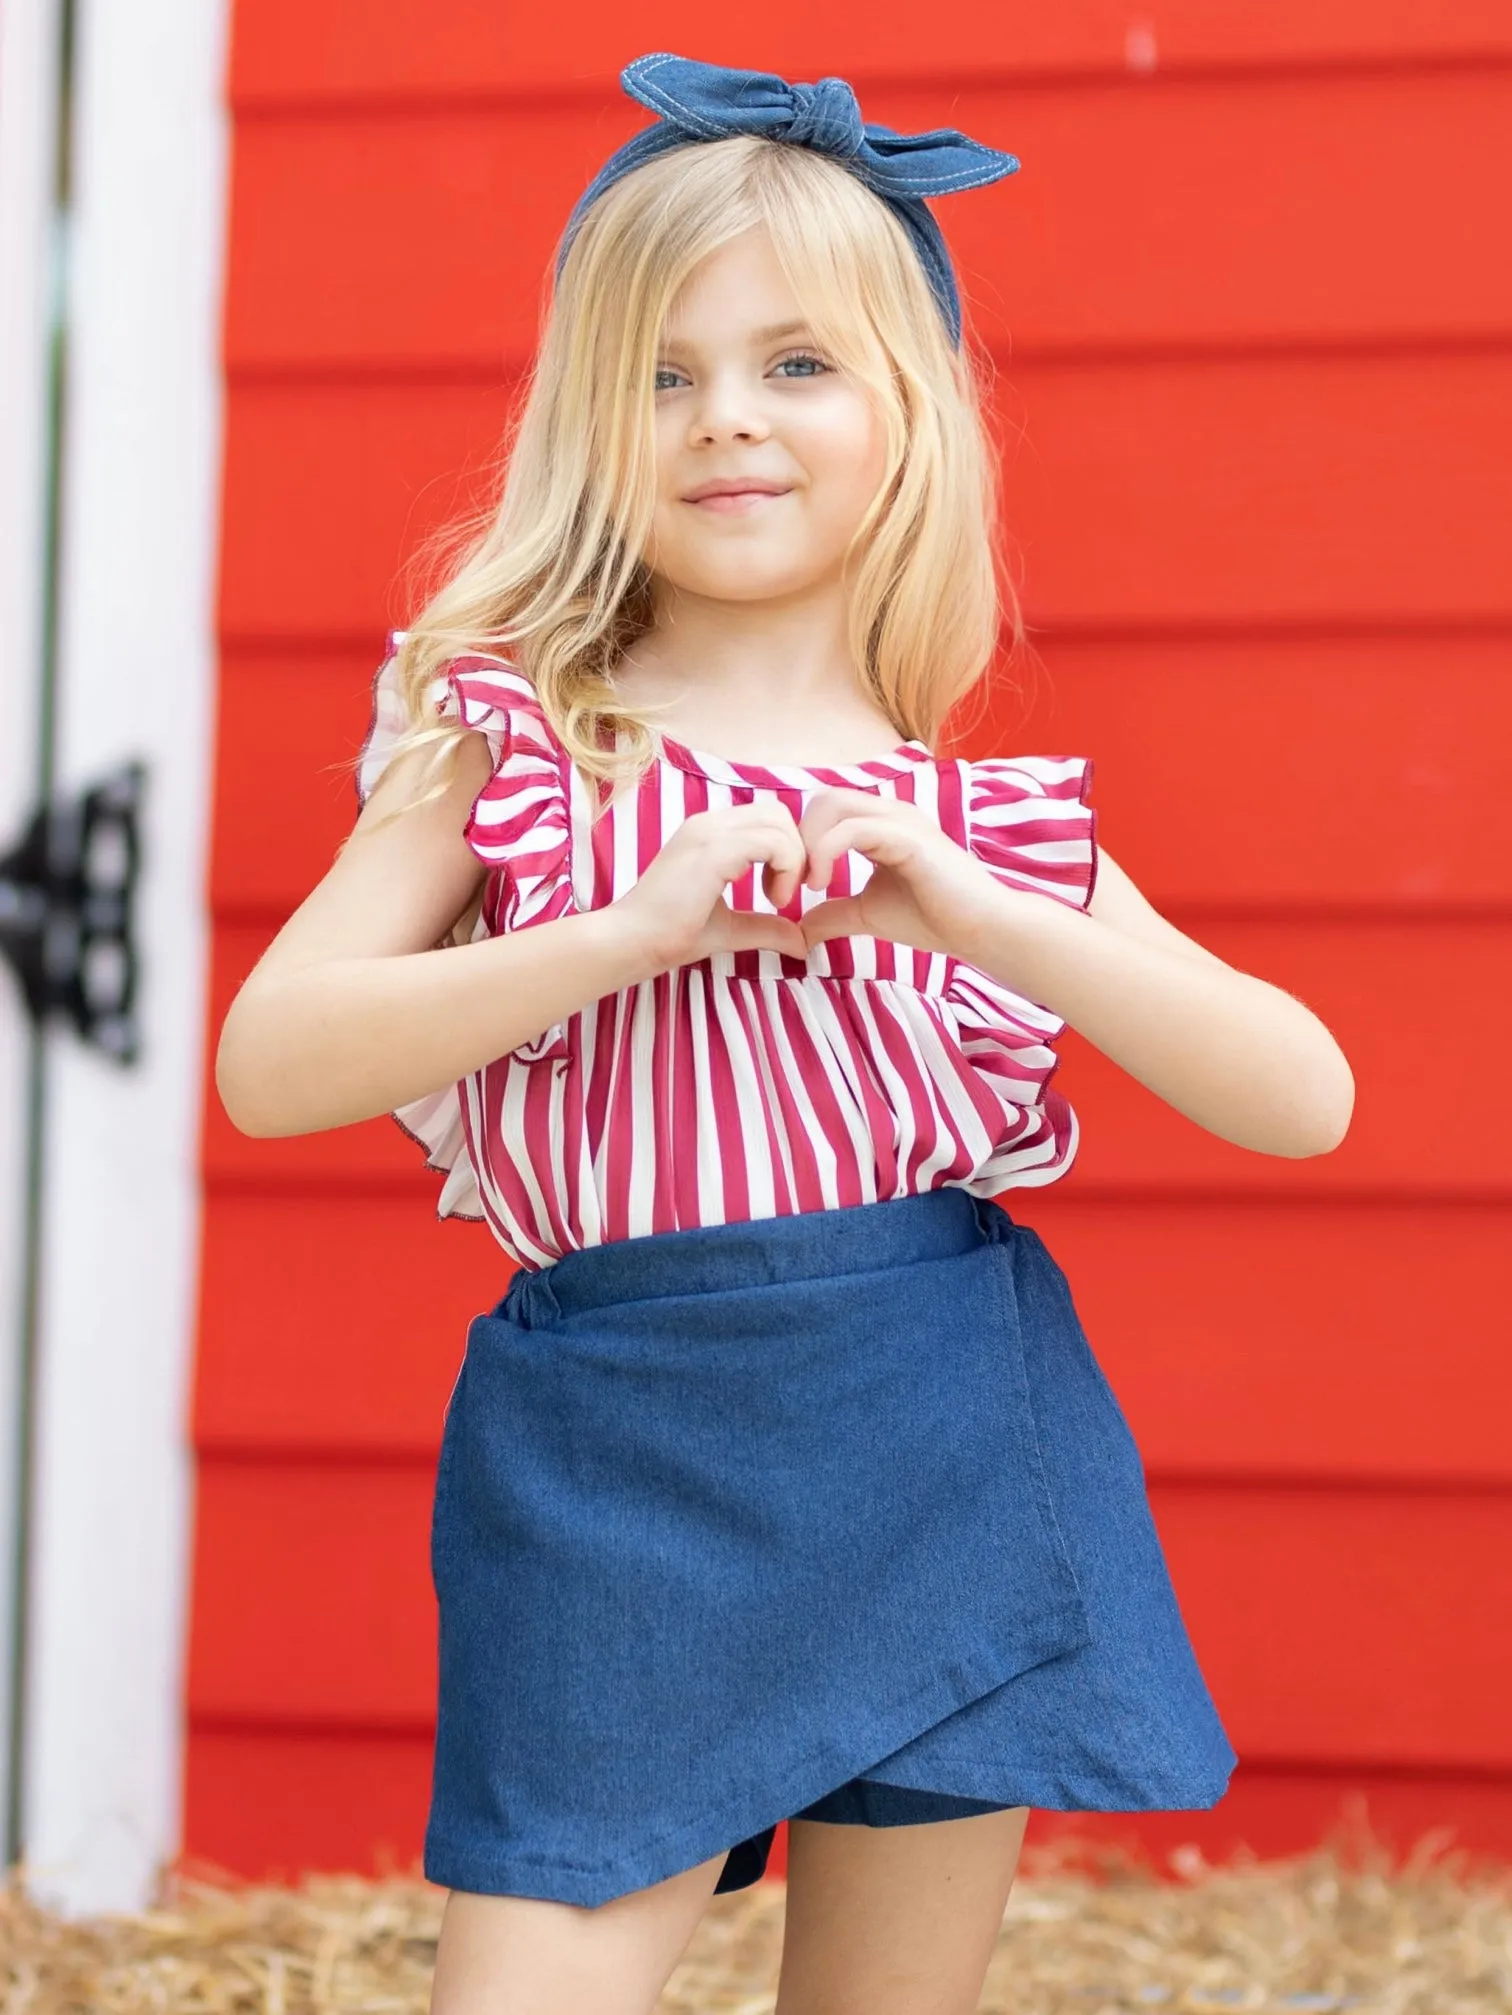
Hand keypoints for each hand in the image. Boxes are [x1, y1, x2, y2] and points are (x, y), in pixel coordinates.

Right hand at [611, 802, 809, 969]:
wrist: (632, 943)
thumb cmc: (671, 935)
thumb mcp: (731, 928)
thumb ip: (766, 928)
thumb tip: (802, 942)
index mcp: (709, 833)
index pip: (767, 819)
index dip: (786, 852)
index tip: (780, 894)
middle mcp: (708, 823)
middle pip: (778, 813)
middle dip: (796, 851)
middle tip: (786, 894)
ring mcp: (709, 832)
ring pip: (779, 822)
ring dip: (793, 860)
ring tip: (779, 900)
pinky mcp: (713, 850)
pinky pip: (772, 842)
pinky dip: (787, 868)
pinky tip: (774, 900)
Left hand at [797, 788, 1005, 957]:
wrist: (981, 929)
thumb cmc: (935, 918)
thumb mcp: (868, 914)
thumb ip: (833, 914)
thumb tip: (799, 930)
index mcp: (880, 823)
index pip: (823, 809)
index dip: (798, 844)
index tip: (787, 888)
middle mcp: (889, 812)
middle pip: (822, 798)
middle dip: (797, 839)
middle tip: (791, 885)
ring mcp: (900, 820)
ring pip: (832, 804)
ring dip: (808, 844)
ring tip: (809, 886)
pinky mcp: (908, 838)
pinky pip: (852, 829)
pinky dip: (825, 852)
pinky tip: (822, 885)